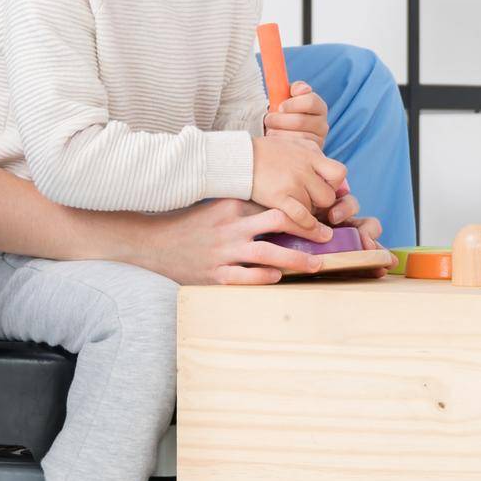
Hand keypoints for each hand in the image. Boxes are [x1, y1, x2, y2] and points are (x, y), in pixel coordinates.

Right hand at [133, 198, 340, 284]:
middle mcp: (231, 227)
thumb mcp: (216, 206)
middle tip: (328, 237)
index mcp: (233, 206)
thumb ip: (243, 205)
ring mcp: (223, 252)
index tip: (320, 214)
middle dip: (307, 230)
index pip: (274, 203)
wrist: (152, 242)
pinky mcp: (214, 275)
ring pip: (268, 253)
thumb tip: (275, 205)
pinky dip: (265, 277)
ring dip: (296, 259)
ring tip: (316, 264)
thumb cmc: (189, 223)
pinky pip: (246, 277)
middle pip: (279, 222)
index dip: (301, 209)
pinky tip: (279, 277)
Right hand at [250, 135, 343, 228]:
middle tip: (309, 203)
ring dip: (307, 212)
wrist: (239, 158)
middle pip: (328, 196)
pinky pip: (301, 217)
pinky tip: (300, 225)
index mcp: (310, 155)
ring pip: (313, 209)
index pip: (339, 173)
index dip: (334, 184)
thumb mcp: (294, 144)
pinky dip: (304, 224)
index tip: (322, 187)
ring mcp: (292, 184)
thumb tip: (332, 173)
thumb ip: (314, 155)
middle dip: (320, 203)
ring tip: (295, 208)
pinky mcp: (278, 197)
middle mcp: (304, 169)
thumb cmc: (266, 152)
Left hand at [261, 80, 327, 148]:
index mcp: (319, 107)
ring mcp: (319, 140)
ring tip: (270, 131)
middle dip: (280, 120)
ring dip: (278, 133)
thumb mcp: (288, 97)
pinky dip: (282, 145)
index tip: (279, 106)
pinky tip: (275, 142)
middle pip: (301, 120)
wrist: (283, 133)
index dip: (292, 104)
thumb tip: (299, 89)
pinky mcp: (311, 154)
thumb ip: (294, 88)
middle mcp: (323, 124)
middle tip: (268, 120)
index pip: (310, 101)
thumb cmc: (285, 113)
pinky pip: (295, 151)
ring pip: (297, 137)